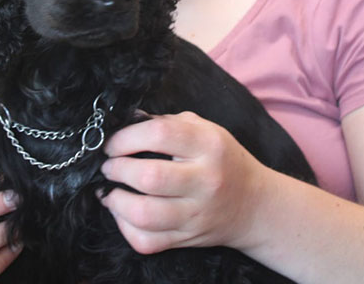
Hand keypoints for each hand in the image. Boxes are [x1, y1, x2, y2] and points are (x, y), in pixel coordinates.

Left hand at [98, 111, 267, 254]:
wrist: (254, 204)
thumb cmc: (223, 160)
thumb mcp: (207, 130)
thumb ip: (169, 123)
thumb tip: (126, 123)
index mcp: (209, 145)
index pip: (160, 134)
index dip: (126, 137)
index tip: (113, 142)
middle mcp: (205, 180)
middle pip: (149, 177)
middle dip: (117, 168)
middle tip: (109, 165)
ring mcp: (196, 214)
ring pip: (144, 214)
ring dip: (116, 200)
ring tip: (110, 190)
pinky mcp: (187, 238)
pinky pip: (146, 240)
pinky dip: (125, 227)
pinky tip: (124, 212)